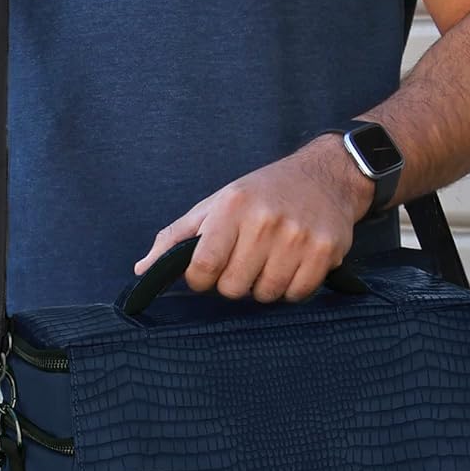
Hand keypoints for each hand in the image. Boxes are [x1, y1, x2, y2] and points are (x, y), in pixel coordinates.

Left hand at [133, 135, 374, 302]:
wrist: (326, 175)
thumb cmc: (263, 193)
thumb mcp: (216, 203)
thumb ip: (177, 238)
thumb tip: (143, 270)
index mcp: (232, 207)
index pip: (203, 267)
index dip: (200, 279)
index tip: (207, 272)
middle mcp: (265, 221)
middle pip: (233, 287)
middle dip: (234, 281)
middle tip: (246, 259)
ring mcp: (298, 237)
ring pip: (265, 294)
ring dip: (264, 286)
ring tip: (271, 259)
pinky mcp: (325, 251)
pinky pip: (296, 295)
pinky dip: (292, 288)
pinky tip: (293, 264)